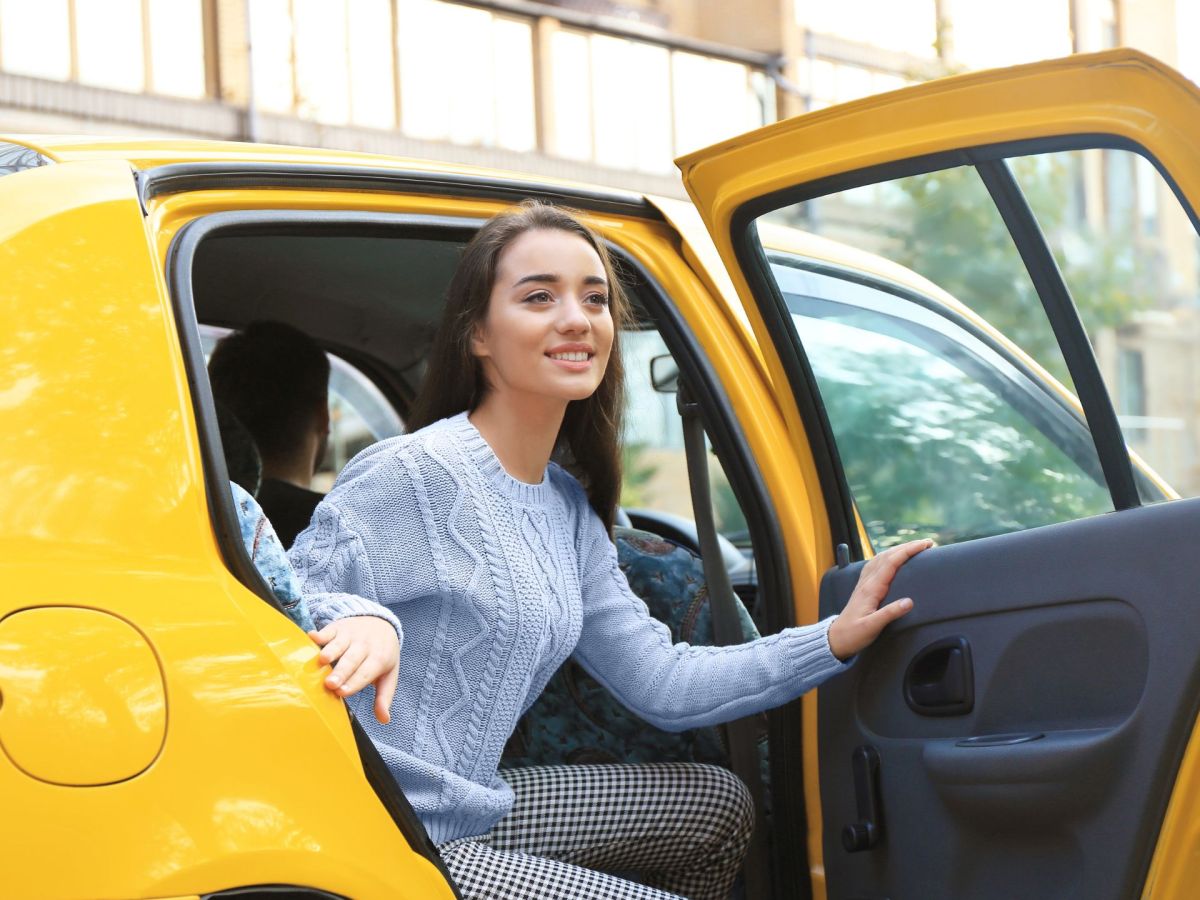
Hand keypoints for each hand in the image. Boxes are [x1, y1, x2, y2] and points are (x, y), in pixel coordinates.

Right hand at [308, 617, 399, 723]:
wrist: (380, 622)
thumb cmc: (382, 655)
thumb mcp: (388, 674)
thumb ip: (384, 697)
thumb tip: (384, 719)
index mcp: (379, 659)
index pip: (366, 672)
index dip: (354, 682)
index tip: (342, 692)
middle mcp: (365, 646)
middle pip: (352, 660)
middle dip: (341, 672)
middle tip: (330, 684)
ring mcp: (351, 635)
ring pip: (340, 644)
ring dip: (330, 652)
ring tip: (322, 661)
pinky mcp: (338, 627)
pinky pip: (329, 630)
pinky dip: (320, 634)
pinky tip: (312, 637)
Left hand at [827, 539, 932, 660]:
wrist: (835, 638)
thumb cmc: (853, 634)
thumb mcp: (872, 627)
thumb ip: (890, 614)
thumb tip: (909, 602)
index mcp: (871, 589)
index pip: (891, 562)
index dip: (908, 551)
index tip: (924, 545)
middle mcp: (867, 582)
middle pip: (887, 556)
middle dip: (907, 546)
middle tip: (927, 543)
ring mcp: (864, 584)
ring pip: (881, 558)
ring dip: (898, 550)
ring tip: (914, 547)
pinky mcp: (863, 588)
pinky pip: (875, 566)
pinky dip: (887, 557)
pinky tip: (890, 558)